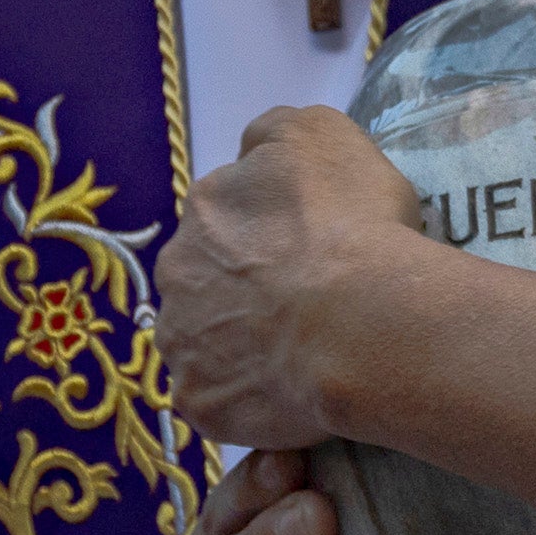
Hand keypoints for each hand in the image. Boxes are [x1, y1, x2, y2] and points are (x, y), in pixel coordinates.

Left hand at [161, 108, 436, 448]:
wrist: (359, 321)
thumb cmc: (352, 224)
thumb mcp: (323, 134)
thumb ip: (278, 132)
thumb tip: (255, 151)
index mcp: (206, 205)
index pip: (230, 213)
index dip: (272, 233)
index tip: (310, 249)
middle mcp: (176, 270)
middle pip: (208, 277)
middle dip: (245, 288)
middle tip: (304, 304)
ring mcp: (181, 342)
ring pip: (207, 340)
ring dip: (240, 343)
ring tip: (300, 354)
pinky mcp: (198, 402)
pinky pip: (220, 401)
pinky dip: (249, 398)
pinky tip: (291, 392)